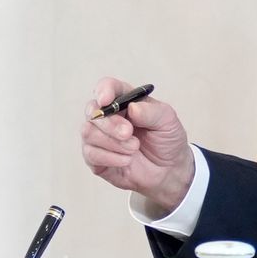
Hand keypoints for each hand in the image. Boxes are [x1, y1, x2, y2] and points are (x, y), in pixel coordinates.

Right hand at [79, 75, 195, 213]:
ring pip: (88, 132)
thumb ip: (152, 112)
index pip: (106, 87)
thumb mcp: (168, 121)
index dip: (103, 90)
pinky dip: (110, 158)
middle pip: (92, 110)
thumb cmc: (167, 140)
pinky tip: (127, 160)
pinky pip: (90, 154)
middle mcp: (108, 116)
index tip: (106, 100)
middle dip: (110, 123)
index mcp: (124, 101)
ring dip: (112, 142)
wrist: (169, 171)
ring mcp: (99, 137)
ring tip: (134, 148)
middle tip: (128, 133)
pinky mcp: (95, 158)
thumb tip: (132, 107)